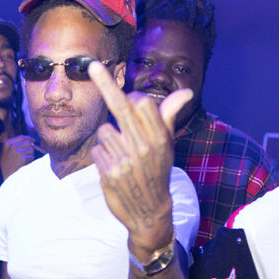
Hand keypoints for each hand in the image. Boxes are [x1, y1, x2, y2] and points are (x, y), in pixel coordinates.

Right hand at [0, 135, 34, 178]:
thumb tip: (28, 140)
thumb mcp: (5, 150)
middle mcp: (13, 146)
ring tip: (26, 159)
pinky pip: (31, 156)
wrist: (5, 174)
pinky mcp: (23, 159)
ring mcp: (18, 152)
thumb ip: (13, 144)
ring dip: (31, 154)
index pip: (21, 137)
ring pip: (31, 149)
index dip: (29, 138)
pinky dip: (30, 160)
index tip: (33, 140)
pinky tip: (26, 163)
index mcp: (8, 143)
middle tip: (30, 152)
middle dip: (31, 147)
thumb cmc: (6, 163)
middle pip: (28, 142)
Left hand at [88, 61, 192, 254]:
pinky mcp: (109, 173)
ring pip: (104, 131)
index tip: (130, 100)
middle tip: (91, 65)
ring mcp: (125, 160)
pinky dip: (102, 156)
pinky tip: (113, 168)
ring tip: (121, 156)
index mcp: (160, 138)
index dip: (132, 100)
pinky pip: (97, 150)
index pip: (141, 101)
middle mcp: (143, 147)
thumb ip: (168, 116)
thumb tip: (186, 91)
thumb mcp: (167, 146)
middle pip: (120, 106)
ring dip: (108, 140)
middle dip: (105, 83)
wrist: (149, 212)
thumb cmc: (157, 172)